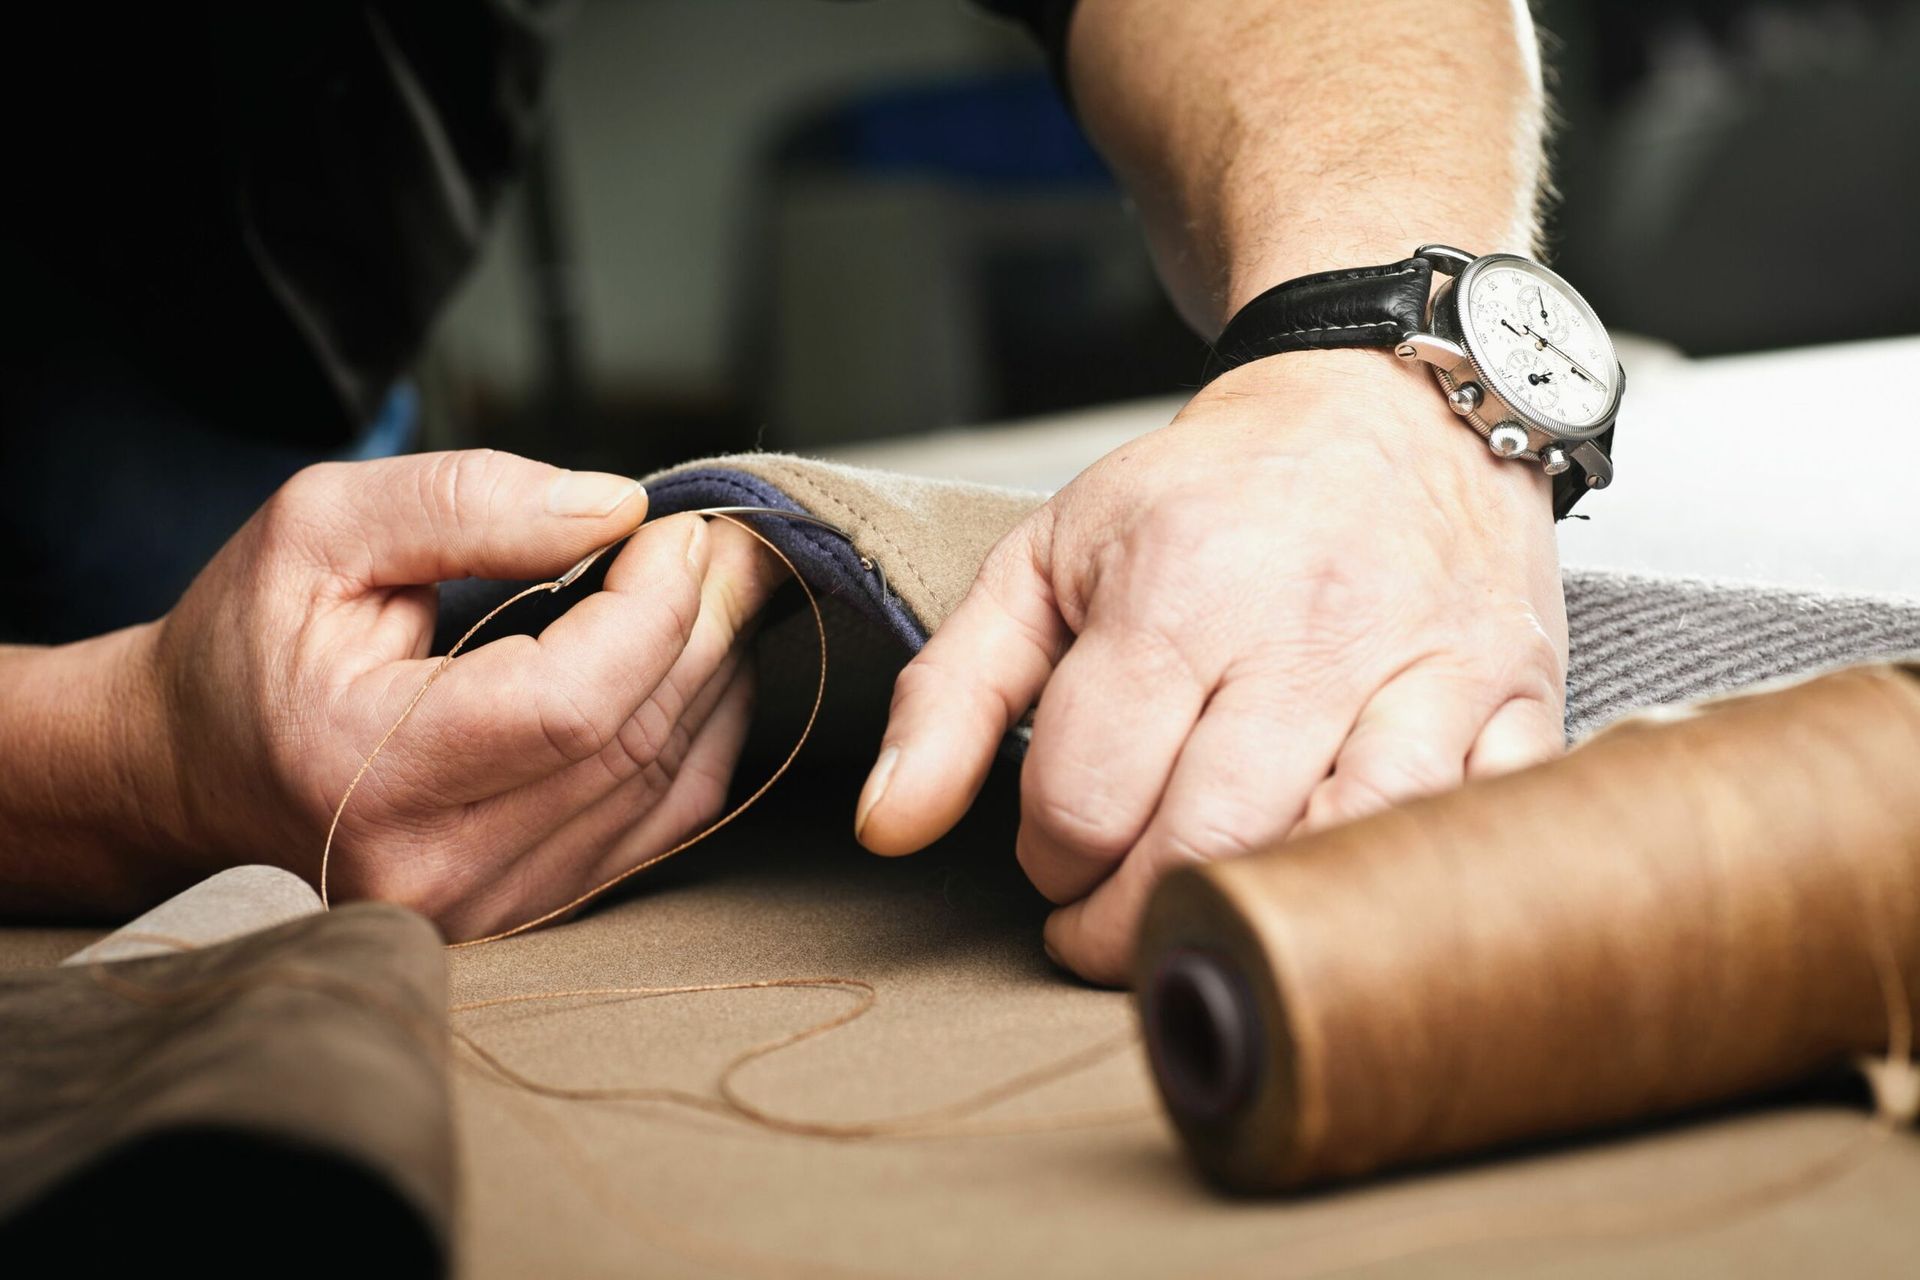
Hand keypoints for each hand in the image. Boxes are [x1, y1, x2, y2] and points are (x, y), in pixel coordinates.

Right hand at [145, 450, 778, 939]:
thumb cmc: (250, 643)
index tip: (678, 525)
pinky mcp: (527, 908)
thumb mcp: (320, 529)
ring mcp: (489, 905)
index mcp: (370, 770)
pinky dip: (704, 729)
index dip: (655, 605)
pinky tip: (704, 660)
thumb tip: (613, 508)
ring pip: (669, 782)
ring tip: (724, 587)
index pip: (573, 701)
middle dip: (707, 623)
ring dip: (718, 671)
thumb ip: (465, 502)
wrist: (193, 772)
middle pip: (636, 740)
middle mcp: (437, 867)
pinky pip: (664, 820)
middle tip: (732, 541)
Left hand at [854, 350, 1566, 984]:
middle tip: (1113, 919)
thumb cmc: (1207, 498)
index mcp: (1177, 587)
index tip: (1058, 851)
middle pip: (1207, 844)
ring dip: (1261, 915)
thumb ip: (955, 693)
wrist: (1381, 403)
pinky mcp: (1516, 695)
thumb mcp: (1049, 560)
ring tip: (1212, 905)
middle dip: (1132, 922)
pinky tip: (1338, 878)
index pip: (1086, 799)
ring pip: (1341, 855)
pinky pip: (1471, 831)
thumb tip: (886, 826)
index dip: (1049, 858)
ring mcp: (1429, 665)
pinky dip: (1401, 884)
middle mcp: (1309, 627)